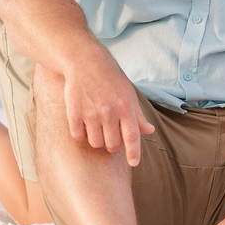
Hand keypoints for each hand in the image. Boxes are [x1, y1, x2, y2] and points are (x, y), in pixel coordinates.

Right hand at [61, 44, 155, 165]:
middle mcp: (109, 111)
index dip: (133, 152)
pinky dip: (81, 134)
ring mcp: (91, 113)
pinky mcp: (74, 113)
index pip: (132, 136)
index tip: (133, 163)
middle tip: (110, 134)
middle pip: (112, 145)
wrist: (84, 61)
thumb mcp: (128, 92)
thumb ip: (137, 114)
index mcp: (126, 106)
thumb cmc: (109, 77)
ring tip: (96, 127)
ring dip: (97, 140)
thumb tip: (149, 131)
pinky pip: (79, 136)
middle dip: (113, 144)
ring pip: (95, 143)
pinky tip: (83, 124)